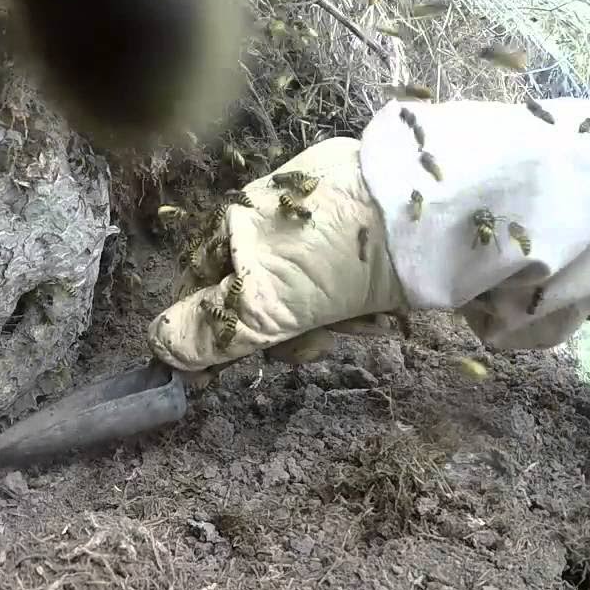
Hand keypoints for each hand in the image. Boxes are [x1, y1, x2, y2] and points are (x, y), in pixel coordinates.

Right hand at [146, 137, 408, 372]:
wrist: (432, 211)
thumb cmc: (337, 257)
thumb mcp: (266, 301)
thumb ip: (211, 330)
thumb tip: (157, 347)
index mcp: (232, 225)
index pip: (197, 291)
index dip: (207, 338)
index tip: (221, 378)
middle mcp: (264, 219)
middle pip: (249, 300)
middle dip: (278, 334)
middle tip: (312, 343)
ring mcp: (312, 220)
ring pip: (295, 298)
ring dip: (318, 325)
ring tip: (353, 321)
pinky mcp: (357, 225)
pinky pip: (335, 282)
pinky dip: (350, 304)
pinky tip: (375, 306)